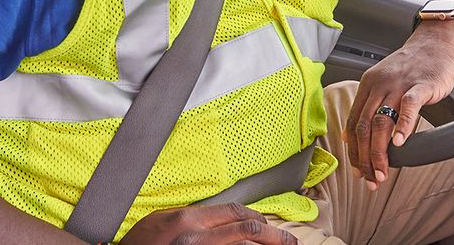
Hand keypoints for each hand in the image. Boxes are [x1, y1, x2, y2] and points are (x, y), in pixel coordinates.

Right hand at [120, 203, 297, 243]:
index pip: (234, 212)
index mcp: (188, 219)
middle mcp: (195, 237)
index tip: (269, 225)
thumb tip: (223, 219)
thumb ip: (192, 218)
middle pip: (246, 229)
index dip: (258, 217)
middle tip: (290, 242)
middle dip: (273, 235)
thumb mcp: (162, 221)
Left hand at [344, 25, 453, 189]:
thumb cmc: (413, 66)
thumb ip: (369, 106)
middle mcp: (379, 84)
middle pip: (364, 126)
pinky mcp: (422, 84)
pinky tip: (400, 144)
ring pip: (382, 121)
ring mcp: (400, 84)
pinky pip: (408, 106)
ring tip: (383, 171)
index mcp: (368, 85)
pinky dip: (403, 127)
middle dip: (365, 158)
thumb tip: (350, 137)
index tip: (358, 171)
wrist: (436, 42)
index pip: (353, 123)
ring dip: (380, 151)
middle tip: (371, 178)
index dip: (353, 151)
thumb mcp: (384, 82)